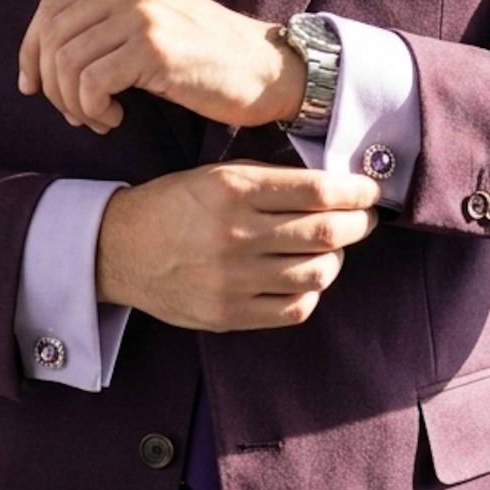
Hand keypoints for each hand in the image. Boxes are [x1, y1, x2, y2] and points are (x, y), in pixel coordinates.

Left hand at [17, 0, 305, 132]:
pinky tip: (116, 119)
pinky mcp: (154, 49)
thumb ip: (108, 23)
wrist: (266, 68)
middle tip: (75, 113)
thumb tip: (47, 58)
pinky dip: (94, 110)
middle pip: (52, 37)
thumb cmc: (208, 57)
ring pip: (67, 63)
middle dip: (52, 84)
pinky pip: (92, 84)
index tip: (31, 85)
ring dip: (74, 103)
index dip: (31, 50)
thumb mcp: (153, 21)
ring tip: (99, 119)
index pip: (50, 9)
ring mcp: (142, 15)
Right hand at [95, 162, 380, 330]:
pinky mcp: (229, 314)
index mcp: (233, 190)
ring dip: (336, 258)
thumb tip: (334, 185)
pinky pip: (295, 309)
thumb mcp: (217, 174)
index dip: (357, 191)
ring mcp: (233, 280)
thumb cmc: (175, 205)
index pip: (318, 191)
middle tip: (364, 218)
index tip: (370, 191)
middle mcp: (235, 235)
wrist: (119, 250)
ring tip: (331, 247)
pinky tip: (305, 276)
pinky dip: (311, 291)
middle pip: (327, 232)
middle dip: (359, 223)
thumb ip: (272, 179)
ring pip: (317, 273)